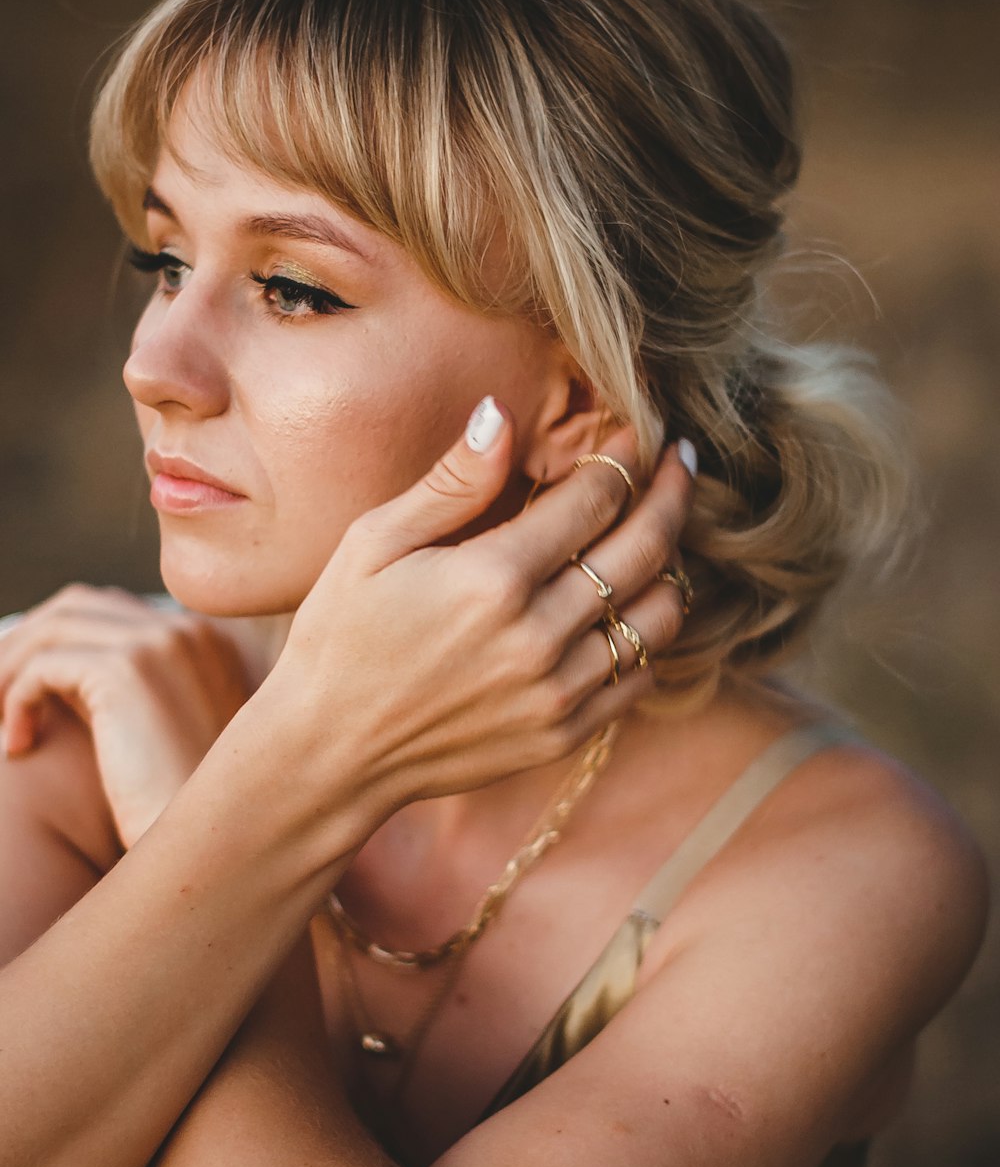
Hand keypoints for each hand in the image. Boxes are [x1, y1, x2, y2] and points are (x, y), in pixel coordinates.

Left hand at [0, 588, 250, 847]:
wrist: (212, 843)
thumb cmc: (180, 804)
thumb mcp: (151, 730)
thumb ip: (115, 689)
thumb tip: (45, 668)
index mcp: (203, 638)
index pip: (110, 608)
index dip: (57, 640)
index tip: (21, 680)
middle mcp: (186, 629)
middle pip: (78, 604)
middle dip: (24, 641)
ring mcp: (159, 644)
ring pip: (54, 627)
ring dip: (10, 668)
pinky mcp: (126, 672)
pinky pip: (42, 667)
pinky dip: (16, 700)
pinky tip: (17, 743)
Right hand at [260, 400, 695, 824]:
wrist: (330, 752)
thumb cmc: (340, 637)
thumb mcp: (374, 544)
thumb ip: (451, 482)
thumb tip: (502, 414)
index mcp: (492, 579)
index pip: (596, 499)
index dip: (625, 457)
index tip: (634, 433)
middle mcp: (538, 637)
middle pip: (645, 549)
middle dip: (670, 494)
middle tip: (678, 464)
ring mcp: (556, 692)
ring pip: (658, 615)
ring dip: (670, 565)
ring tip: (659, 534)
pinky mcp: (562, 733)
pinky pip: (639, 675)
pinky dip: (647, 634)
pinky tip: (632, 605)